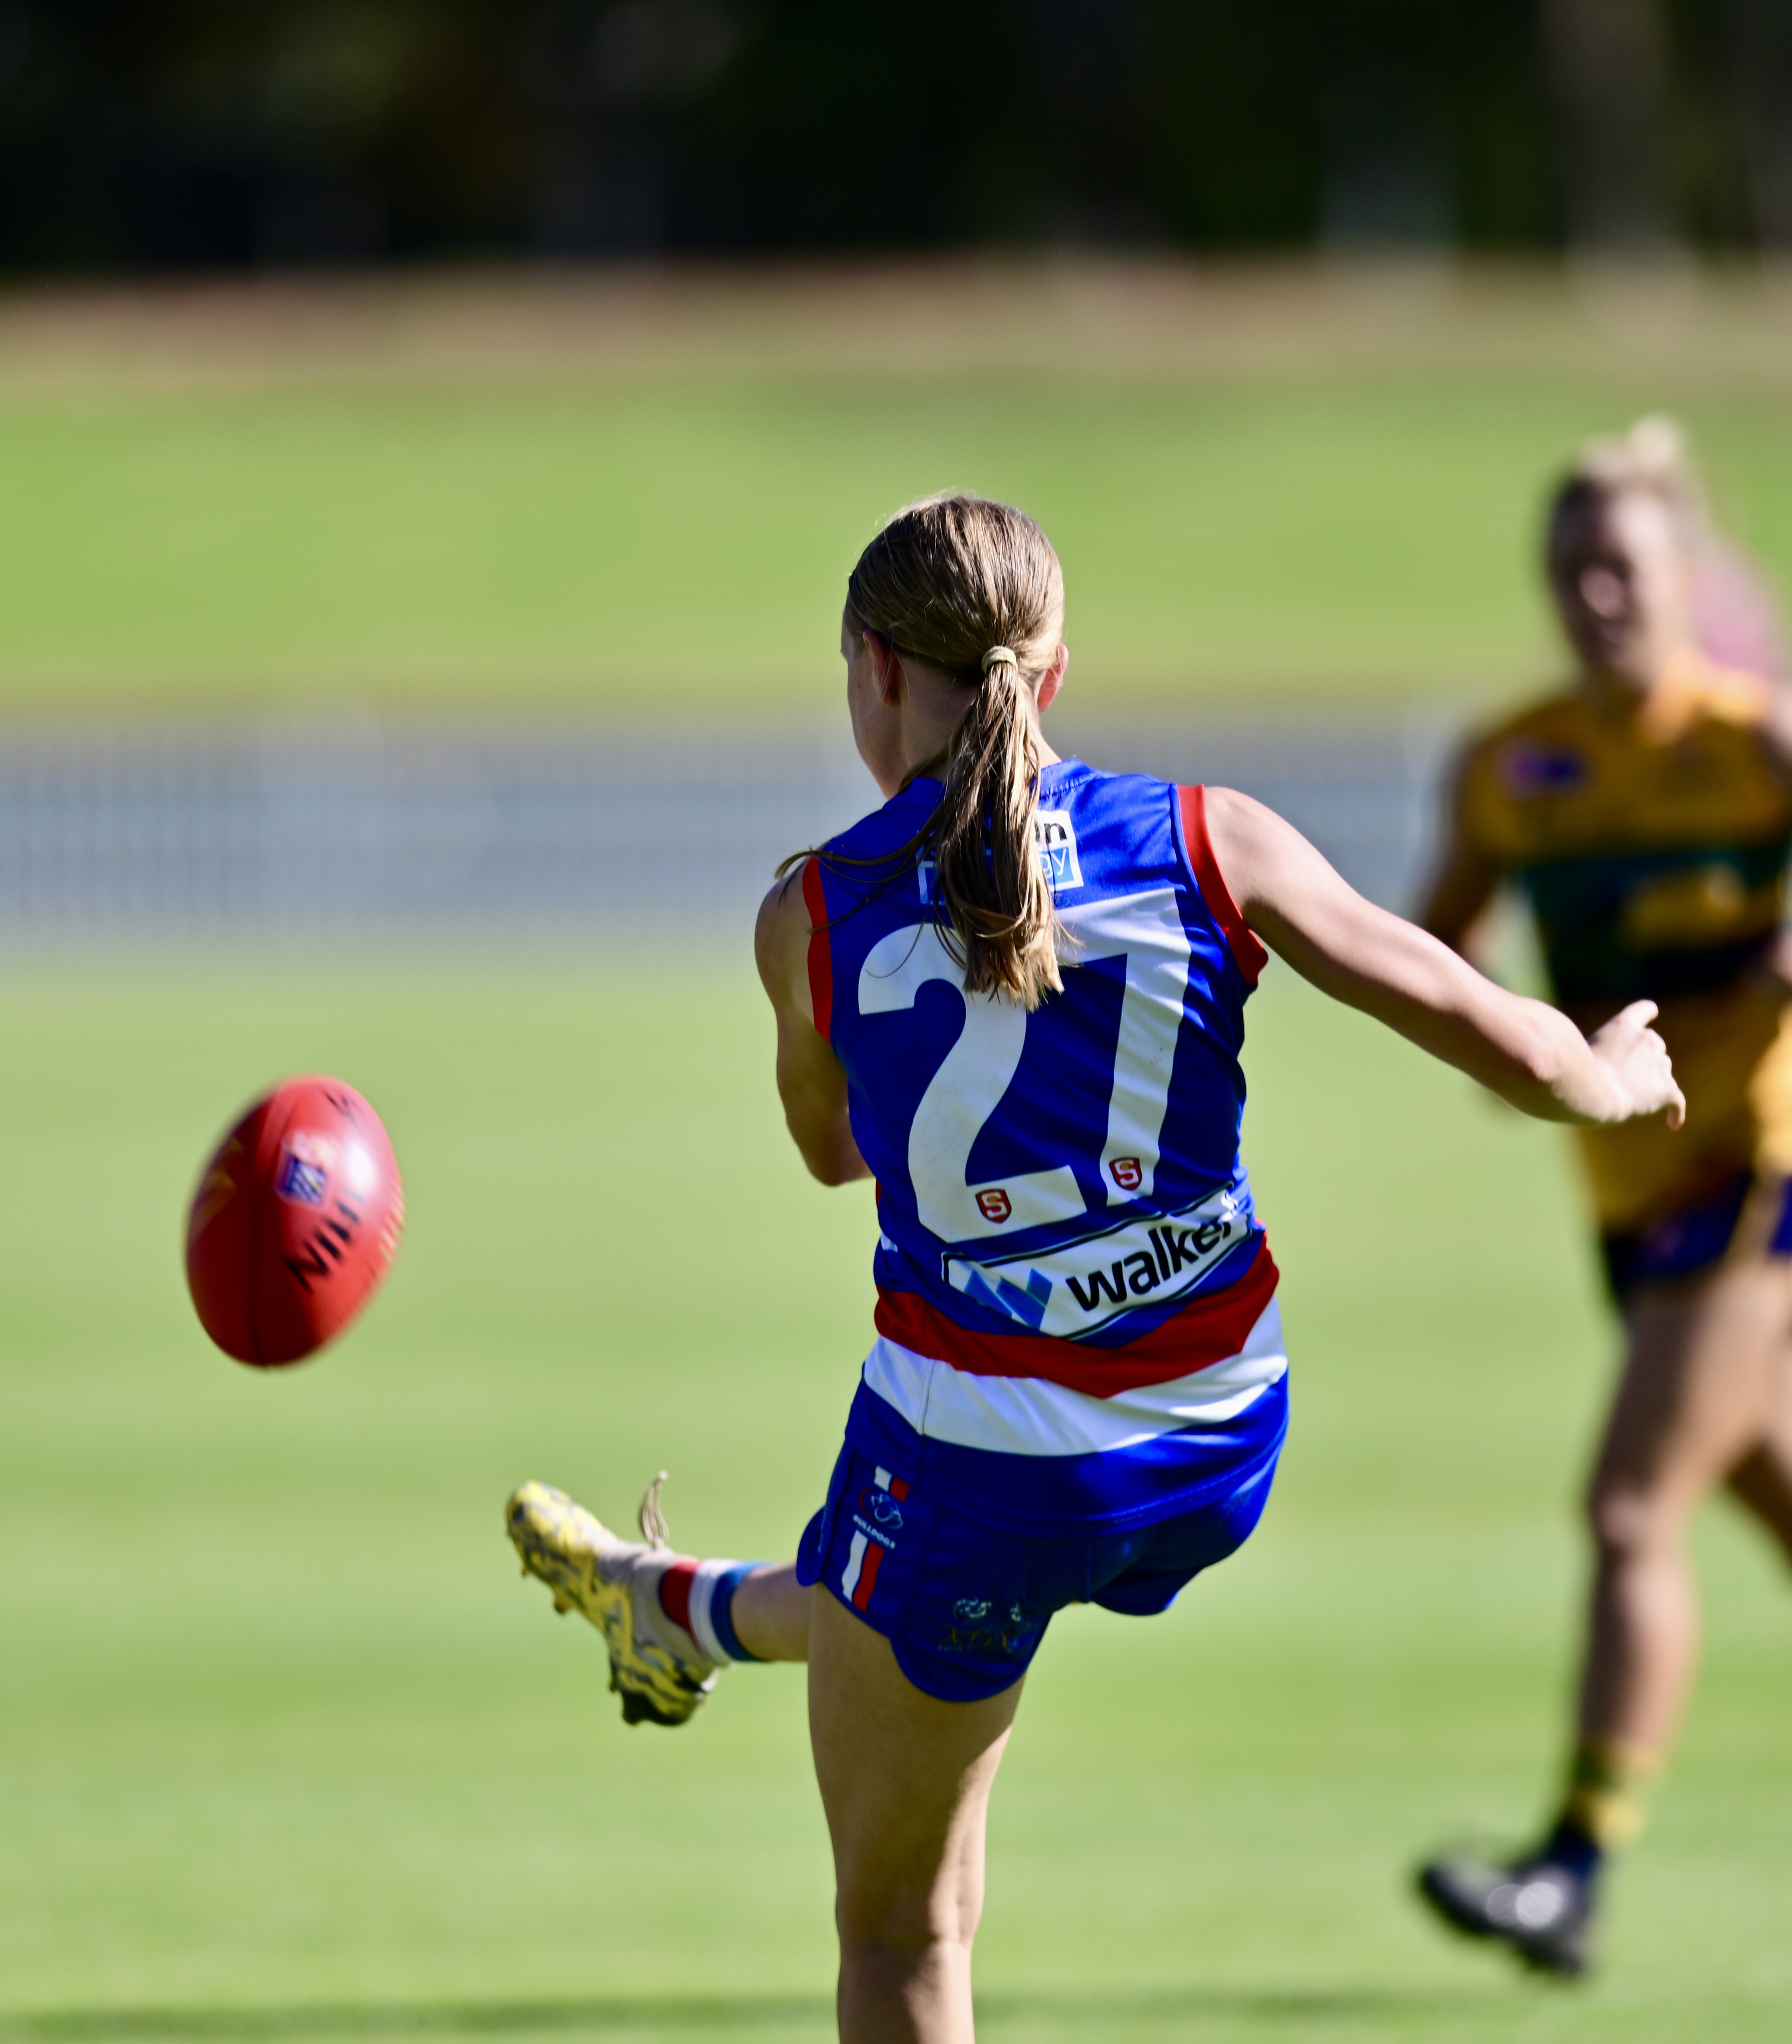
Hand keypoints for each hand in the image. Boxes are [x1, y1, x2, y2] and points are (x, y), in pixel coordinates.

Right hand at [1587, 1001, 1685, 1128]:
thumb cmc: (1575, 1074)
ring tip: (1629, 1099)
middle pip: (1654, 1047)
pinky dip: (1675, 1112)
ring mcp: (1661, 1064)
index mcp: (1624, 1025)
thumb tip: (1594, 1068)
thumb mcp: (1577, 1051)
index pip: (1645, 1009)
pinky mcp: (1667, 1090)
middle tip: (1619, 1078)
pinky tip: (1672, 1123)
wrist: (1592, 1091)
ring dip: (1650, 1082)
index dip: (1647, 1013)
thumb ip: (1593, 1052)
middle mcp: (1648, 1039)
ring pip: (1662, 1073)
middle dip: (1642, 1060)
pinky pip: (1677, 1102)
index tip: (1652, 1013)